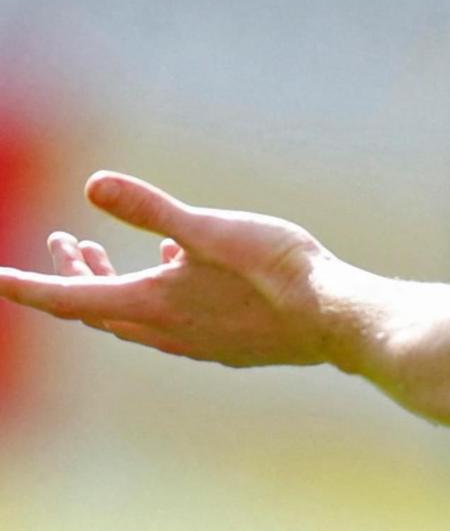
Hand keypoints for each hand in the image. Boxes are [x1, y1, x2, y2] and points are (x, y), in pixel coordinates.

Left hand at [0, 173, 352, 367]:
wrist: (337, 318)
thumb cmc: (276, 271)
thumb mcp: (210, 229)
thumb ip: (151, 209)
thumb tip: (92, 184)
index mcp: (150, 303)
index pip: (68, 297)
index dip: (28, 286)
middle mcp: (165, 330)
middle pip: (96, 309)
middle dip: (72, 275)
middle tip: (62, 242)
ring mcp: (196, 343)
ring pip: (132, 320)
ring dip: (111, 288)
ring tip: (113, 256)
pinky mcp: (225, 346)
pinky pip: (170, 325)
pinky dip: (153, 299)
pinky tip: (180, 273)